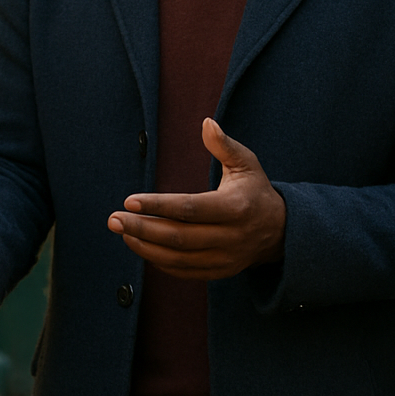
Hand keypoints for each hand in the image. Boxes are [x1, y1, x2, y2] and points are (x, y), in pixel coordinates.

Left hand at [106, 118, 284, 279]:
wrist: (280, 232)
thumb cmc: (256, 191)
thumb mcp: (247, 164)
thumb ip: (224, 145)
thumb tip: (206, 123)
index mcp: (236, 208)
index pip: (191, 209)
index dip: (158, 206)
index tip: (129, 200)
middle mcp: (231, 237)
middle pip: (179, 237)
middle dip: (142, 229)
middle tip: (113, 219)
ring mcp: (225, 259)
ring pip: (178, 258)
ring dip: (145, 247)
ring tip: (122, 231)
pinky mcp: (219, 272)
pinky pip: (183, 272)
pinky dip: (159, 261)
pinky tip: (140, 246)